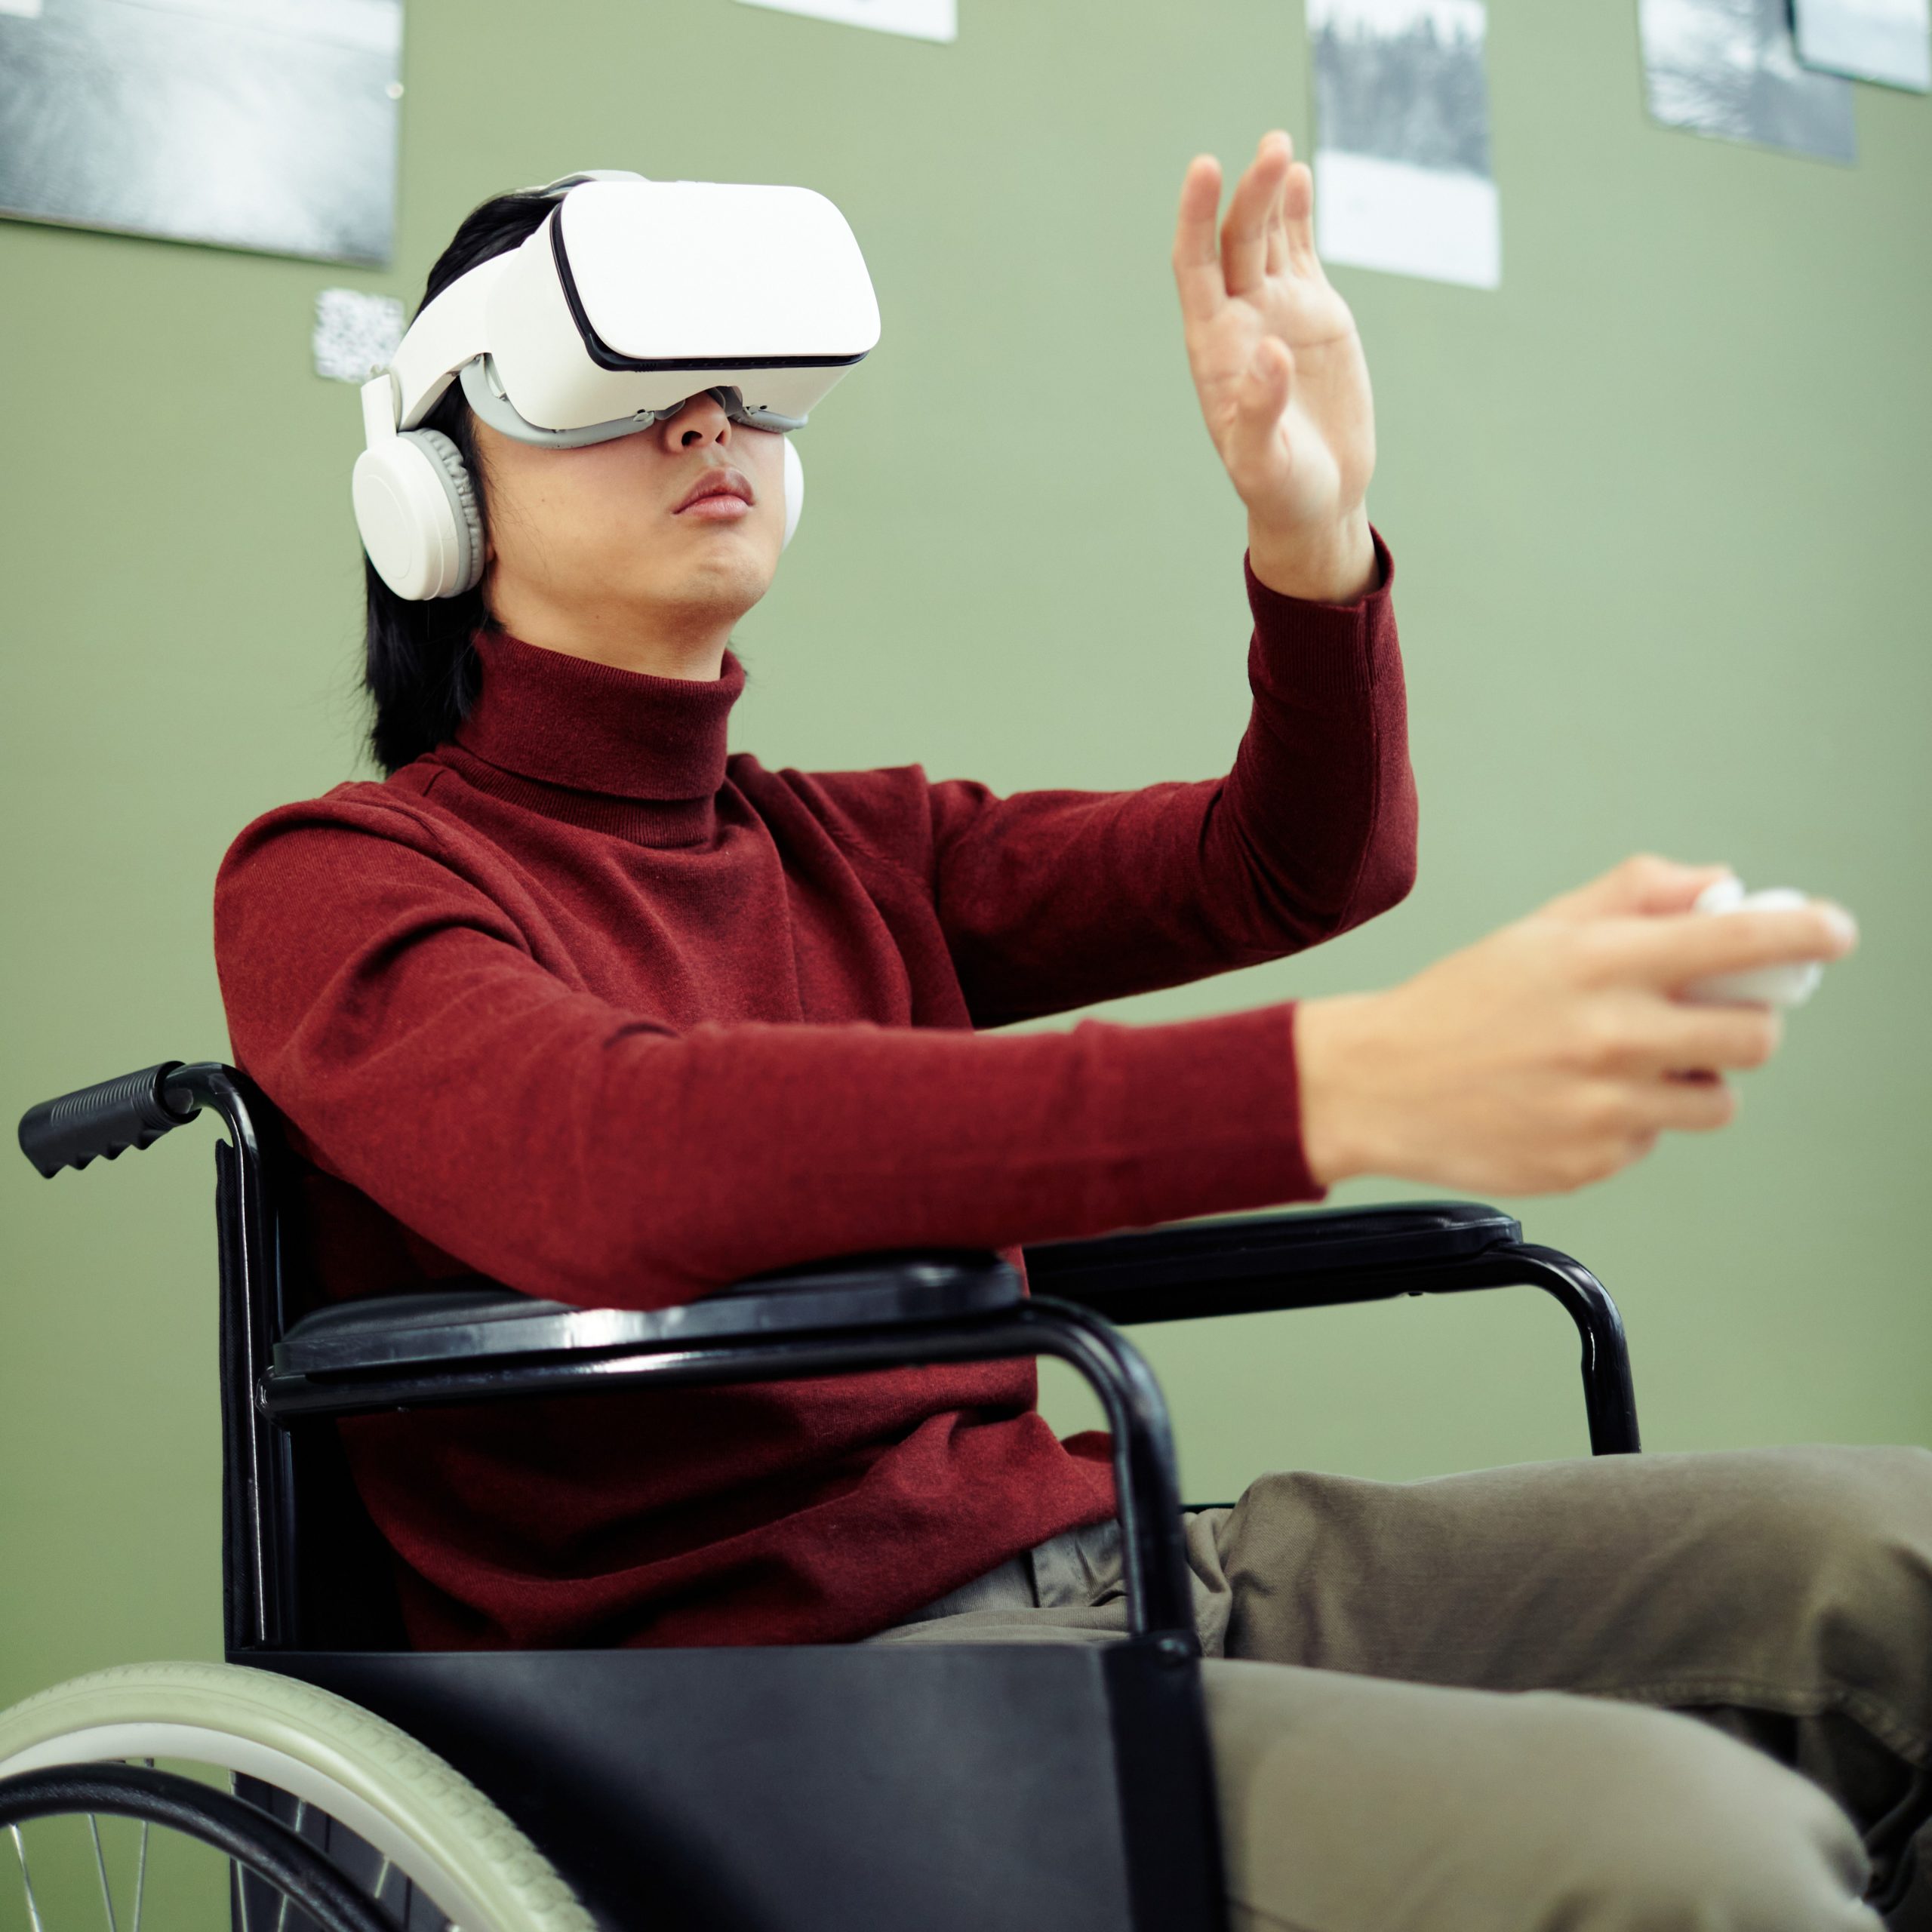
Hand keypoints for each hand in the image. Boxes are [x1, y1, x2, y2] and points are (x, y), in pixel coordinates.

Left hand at [1173, 133, 1376, 602]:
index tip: (1203, 170)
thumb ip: (1261, 411)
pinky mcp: (1313, 314)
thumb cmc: (1280, 490)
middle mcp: (1239, 320)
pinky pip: (1300, 252)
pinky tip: (1297, 175)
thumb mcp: (1265, 462)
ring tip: (1277, 146)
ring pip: (1265, 237)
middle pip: (1235, 242)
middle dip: (1247, 196)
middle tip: (1269, 150)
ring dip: (1269, 191)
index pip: (1195, 267)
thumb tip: (1271, 353)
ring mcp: (1276, 311)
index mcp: (1214, 349)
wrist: (1318, 497)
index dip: (1196, 218)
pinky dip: (1298, 214)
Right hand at [1295, 856, 1859, 1193]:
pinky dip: (1630, 1124)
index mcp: (1599, 963)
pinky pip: (1652, 1143)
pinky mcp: (1591, 1163)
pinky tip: (1573, 1104)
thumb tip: (1720, 887)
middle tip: (1708, 1019)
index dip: (1806, 931)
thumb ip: (1636, 896)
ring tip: (1630, 1068)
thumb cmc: (1458, 1003)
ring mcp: (1603, 1108)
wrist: (1376, 1085)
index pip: (1739, 940)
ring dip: (1693, 1084)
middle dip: (1745, 1026)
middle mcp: (1609, 1036)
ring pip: (1716, 1104)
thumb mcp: (1540, 929)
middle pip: (1754, 1039)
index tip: (1832, 931)